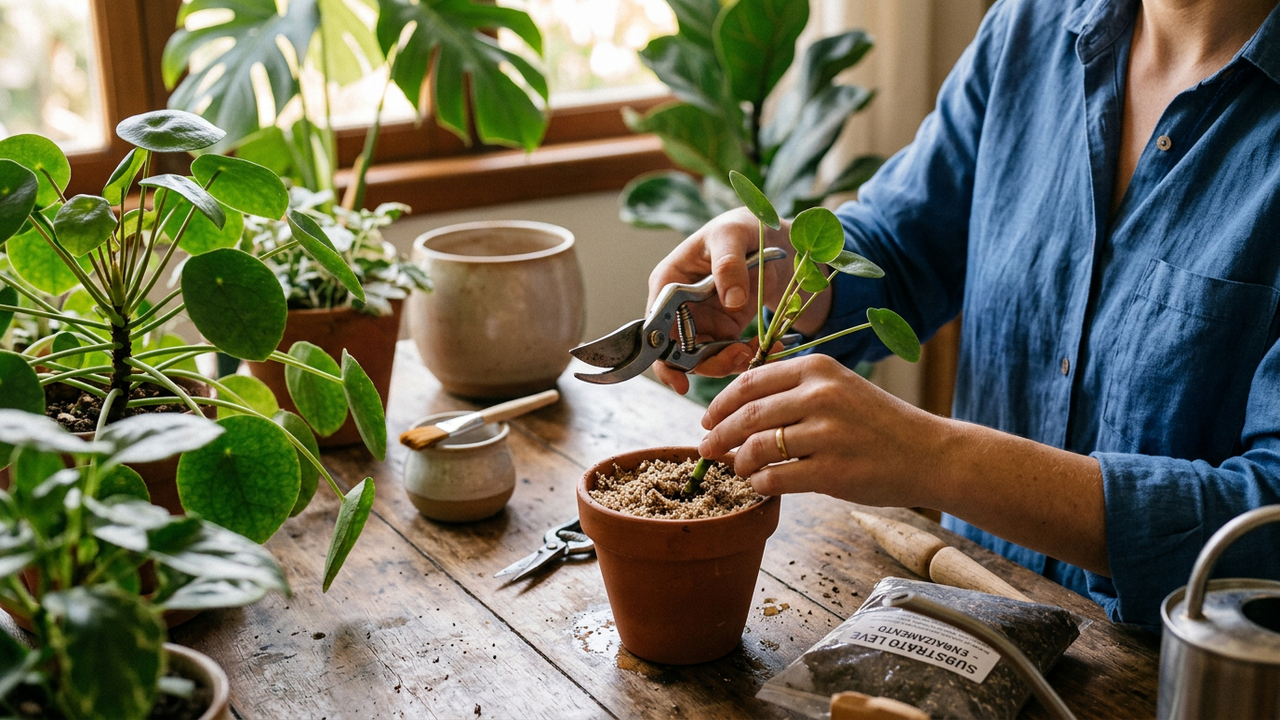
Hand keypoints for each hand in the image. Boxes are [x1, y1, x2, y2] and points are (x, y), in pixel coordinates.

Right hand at [646, 207, 799, 392]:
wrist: (771, 236)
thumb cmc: (740, 227)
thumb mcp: (733, 235)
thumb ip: (728, 264)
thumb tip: (730, 300)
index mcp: (669, 282)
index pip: (655, 327)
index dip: (662, 357)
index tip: (680, 379)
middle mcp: (679, 307)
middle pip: (678, 351)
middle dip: (706, 363)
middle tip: (737, 358)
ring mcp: (702, 321)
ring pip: (703, 359)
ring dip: (727, 362)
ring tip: (753, 353)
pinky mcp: (724, 330)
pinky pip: (728, 354)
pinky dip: (746, 357)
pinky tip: (766, 348)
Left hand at [697, 354, 944, 505]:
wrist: (929, 454)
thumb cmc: (877, 424)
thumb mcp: (839, 388)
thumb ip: (794, 391)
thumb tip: (736, 408)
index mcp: (818, 368)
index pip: (750, 381)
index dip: (721, 403)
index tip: (707, 419)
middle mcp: (821, 396)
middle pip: (747, 415)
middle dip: (718, 434)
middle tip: (706, 448)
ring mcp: (827, 434)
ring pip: (757, 447)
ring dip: (739, 461)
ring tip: (737, 468)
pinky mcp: (832, 471)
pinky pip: (775, 477)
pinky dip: (759, 483)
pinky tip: (760, 484)